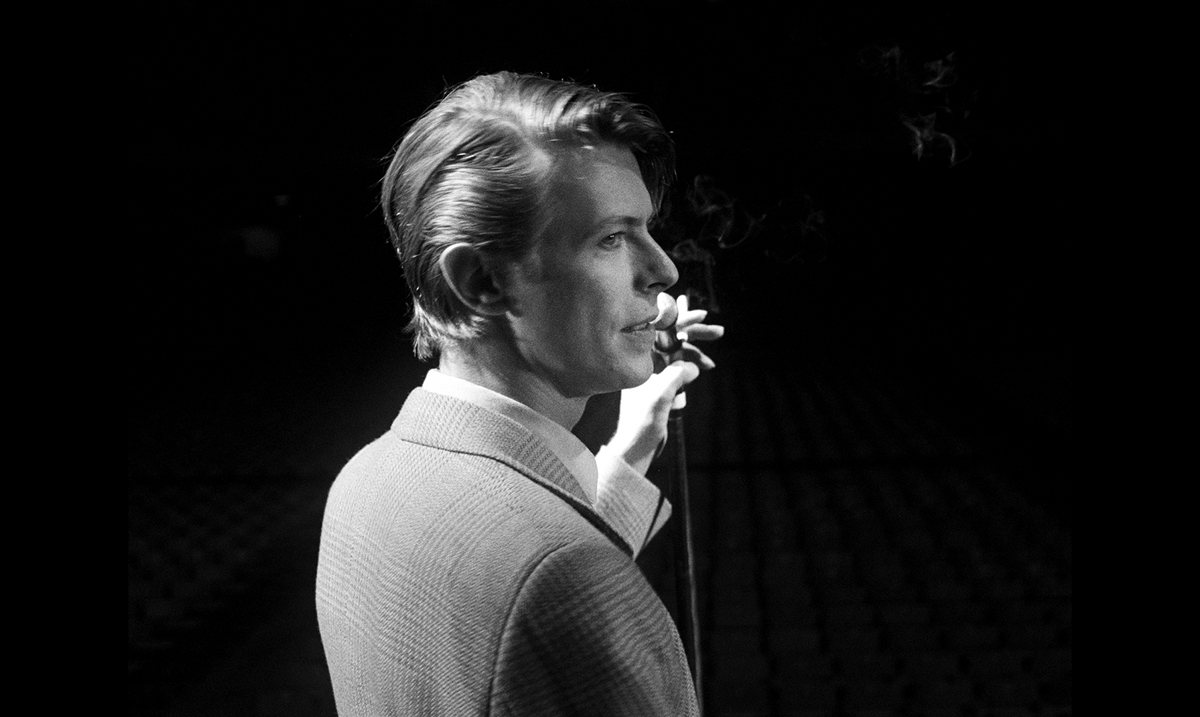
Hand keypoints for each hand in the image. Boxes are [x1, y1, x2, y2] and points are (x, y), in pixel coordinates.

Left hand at [605, 293, 723, 473]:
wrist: (628, 454)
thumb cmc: (635, 427)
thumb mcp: (657, 399)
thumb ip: (675, 376)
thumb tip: (692, 366)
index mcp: (635, 359)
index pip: (659, 330)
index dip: (681, 319)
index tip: (701, 314)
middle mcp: (641, 362)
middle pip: (670, 338)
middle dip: (694, 335)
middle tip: (719, 331)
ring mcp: (649, 374)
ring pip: (676, 355)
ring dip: (694, 357)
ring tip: (708, 365)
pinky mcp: (657, 388)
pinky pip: (677, 372)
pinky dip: (690, 371)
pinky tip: (701, 370)